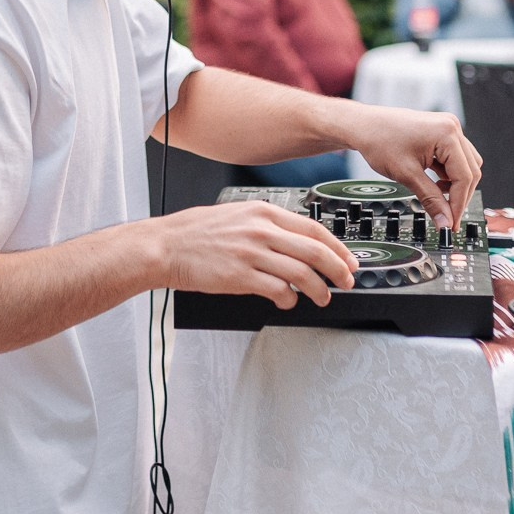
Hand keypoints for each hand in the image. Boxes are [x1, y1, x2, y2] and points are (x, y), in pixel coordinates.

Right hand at [152, 200, 355, 308]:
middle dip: (338, 270)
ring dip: (318, 289)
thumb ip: (267, 225)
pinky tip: (288, 301)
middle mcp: (260, 230)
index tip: (348, 260)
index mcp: (262, 212)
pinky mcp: (240, 277)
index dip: (338, 247)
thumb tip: (297, 242)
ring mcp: (251, 253)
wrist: (165, 246)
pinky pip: (278, 290)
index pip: (314, 228)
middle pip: (315, 251)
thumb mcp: (236, 215)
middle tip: (347, 281)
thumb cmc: (195, 233)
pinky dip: (290, 299)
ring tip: (322, 297)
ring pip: (301, 273)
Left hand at [337, 104, 480, 227]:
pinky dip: (447, 174)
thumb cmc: (379, 141)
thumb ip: (431, 200)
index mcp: (447, 133)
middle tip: (446, 216)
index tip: (451, 222)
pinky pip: (454, 158)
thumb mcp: (407, 175)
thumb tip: (445, 222)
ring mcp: (447, 128)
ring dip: (454, 184)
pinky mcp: (440, 133)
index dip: (459, 203)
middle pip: (470, 170)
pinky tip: (433, 183)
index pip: (465, 176)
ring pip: (465, 165)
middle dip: (459, 195)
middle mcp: (451, 127)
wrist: (362, 126)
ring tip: (436, 196)